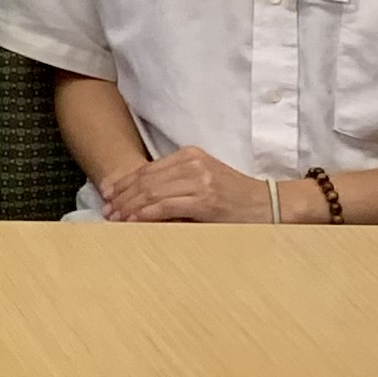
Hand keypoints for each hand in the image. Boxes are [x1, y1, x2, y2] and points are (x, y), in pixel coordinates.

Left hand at [99, 146, 277, 223]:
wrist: (270, 204)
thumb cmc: (236, 197)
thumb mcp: (205, 179)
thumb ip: (177, 182)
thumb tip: (142, 198)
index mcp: (190, 155)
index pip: (148, 169)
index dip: (124, 183)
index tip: (109, 196)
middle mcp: (193, 163)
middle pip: (146, 180)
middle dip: (122, 196)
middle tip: (107, 211)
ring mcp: (199, 181)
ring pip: (152, 193)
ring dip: (130, 207)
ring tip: (116, 219)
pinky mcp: (205, 200)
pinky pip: (166, 207)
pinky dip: (146, 214)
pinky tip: (134, 222)